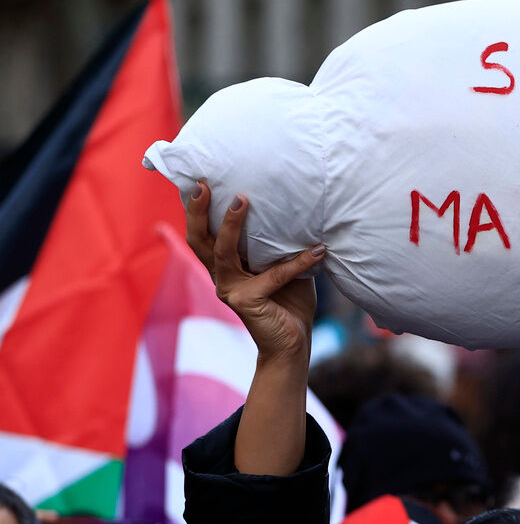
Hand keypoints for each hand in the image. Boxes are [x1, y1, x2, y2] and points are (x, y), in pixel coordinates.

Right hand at [185, 183, 323, 360]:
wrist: (292, 343)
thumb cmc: (289, 301)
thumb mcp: (282, 266)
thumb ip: (277, 244)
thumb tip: (295, 210)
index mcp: (226, 266)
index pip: (204, 235)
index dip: (197, 210)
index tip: (200, 181)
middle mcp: (221, 276)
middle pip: (199, 240)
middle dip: (198, 211)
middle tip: (203, 184)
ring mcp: (230, 290)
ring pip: (223, 252)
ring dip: (232, 225)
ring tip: (243, 200)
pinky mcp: (246, 302)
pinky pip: (273, 275)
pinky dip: (298, 261)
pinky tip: (318, 249)